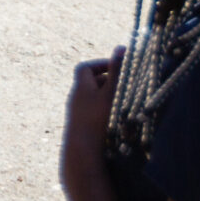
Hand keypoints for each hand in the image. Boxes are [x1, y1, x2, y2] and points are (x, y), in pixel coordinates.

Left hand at [60, 50, 123, 195]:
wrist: (82, 153)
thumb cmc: (97, 119)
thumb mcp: (110, 93)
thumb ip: (117, 71)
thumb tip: (122, 47)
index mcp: (80, 87)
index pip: (85, 68)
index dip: (100, 64)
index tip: (116, 68)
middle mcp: (75, 99)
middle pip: (89, 84)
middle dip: (106, 82)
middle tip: (124, 86)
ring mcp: (76, 114)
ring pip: (92, 100)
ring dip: (106, 98)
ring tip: (123, 103)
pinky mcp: (80, 128)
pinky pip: (92, 114)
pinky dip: (104, 112)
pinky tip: (116, 121)